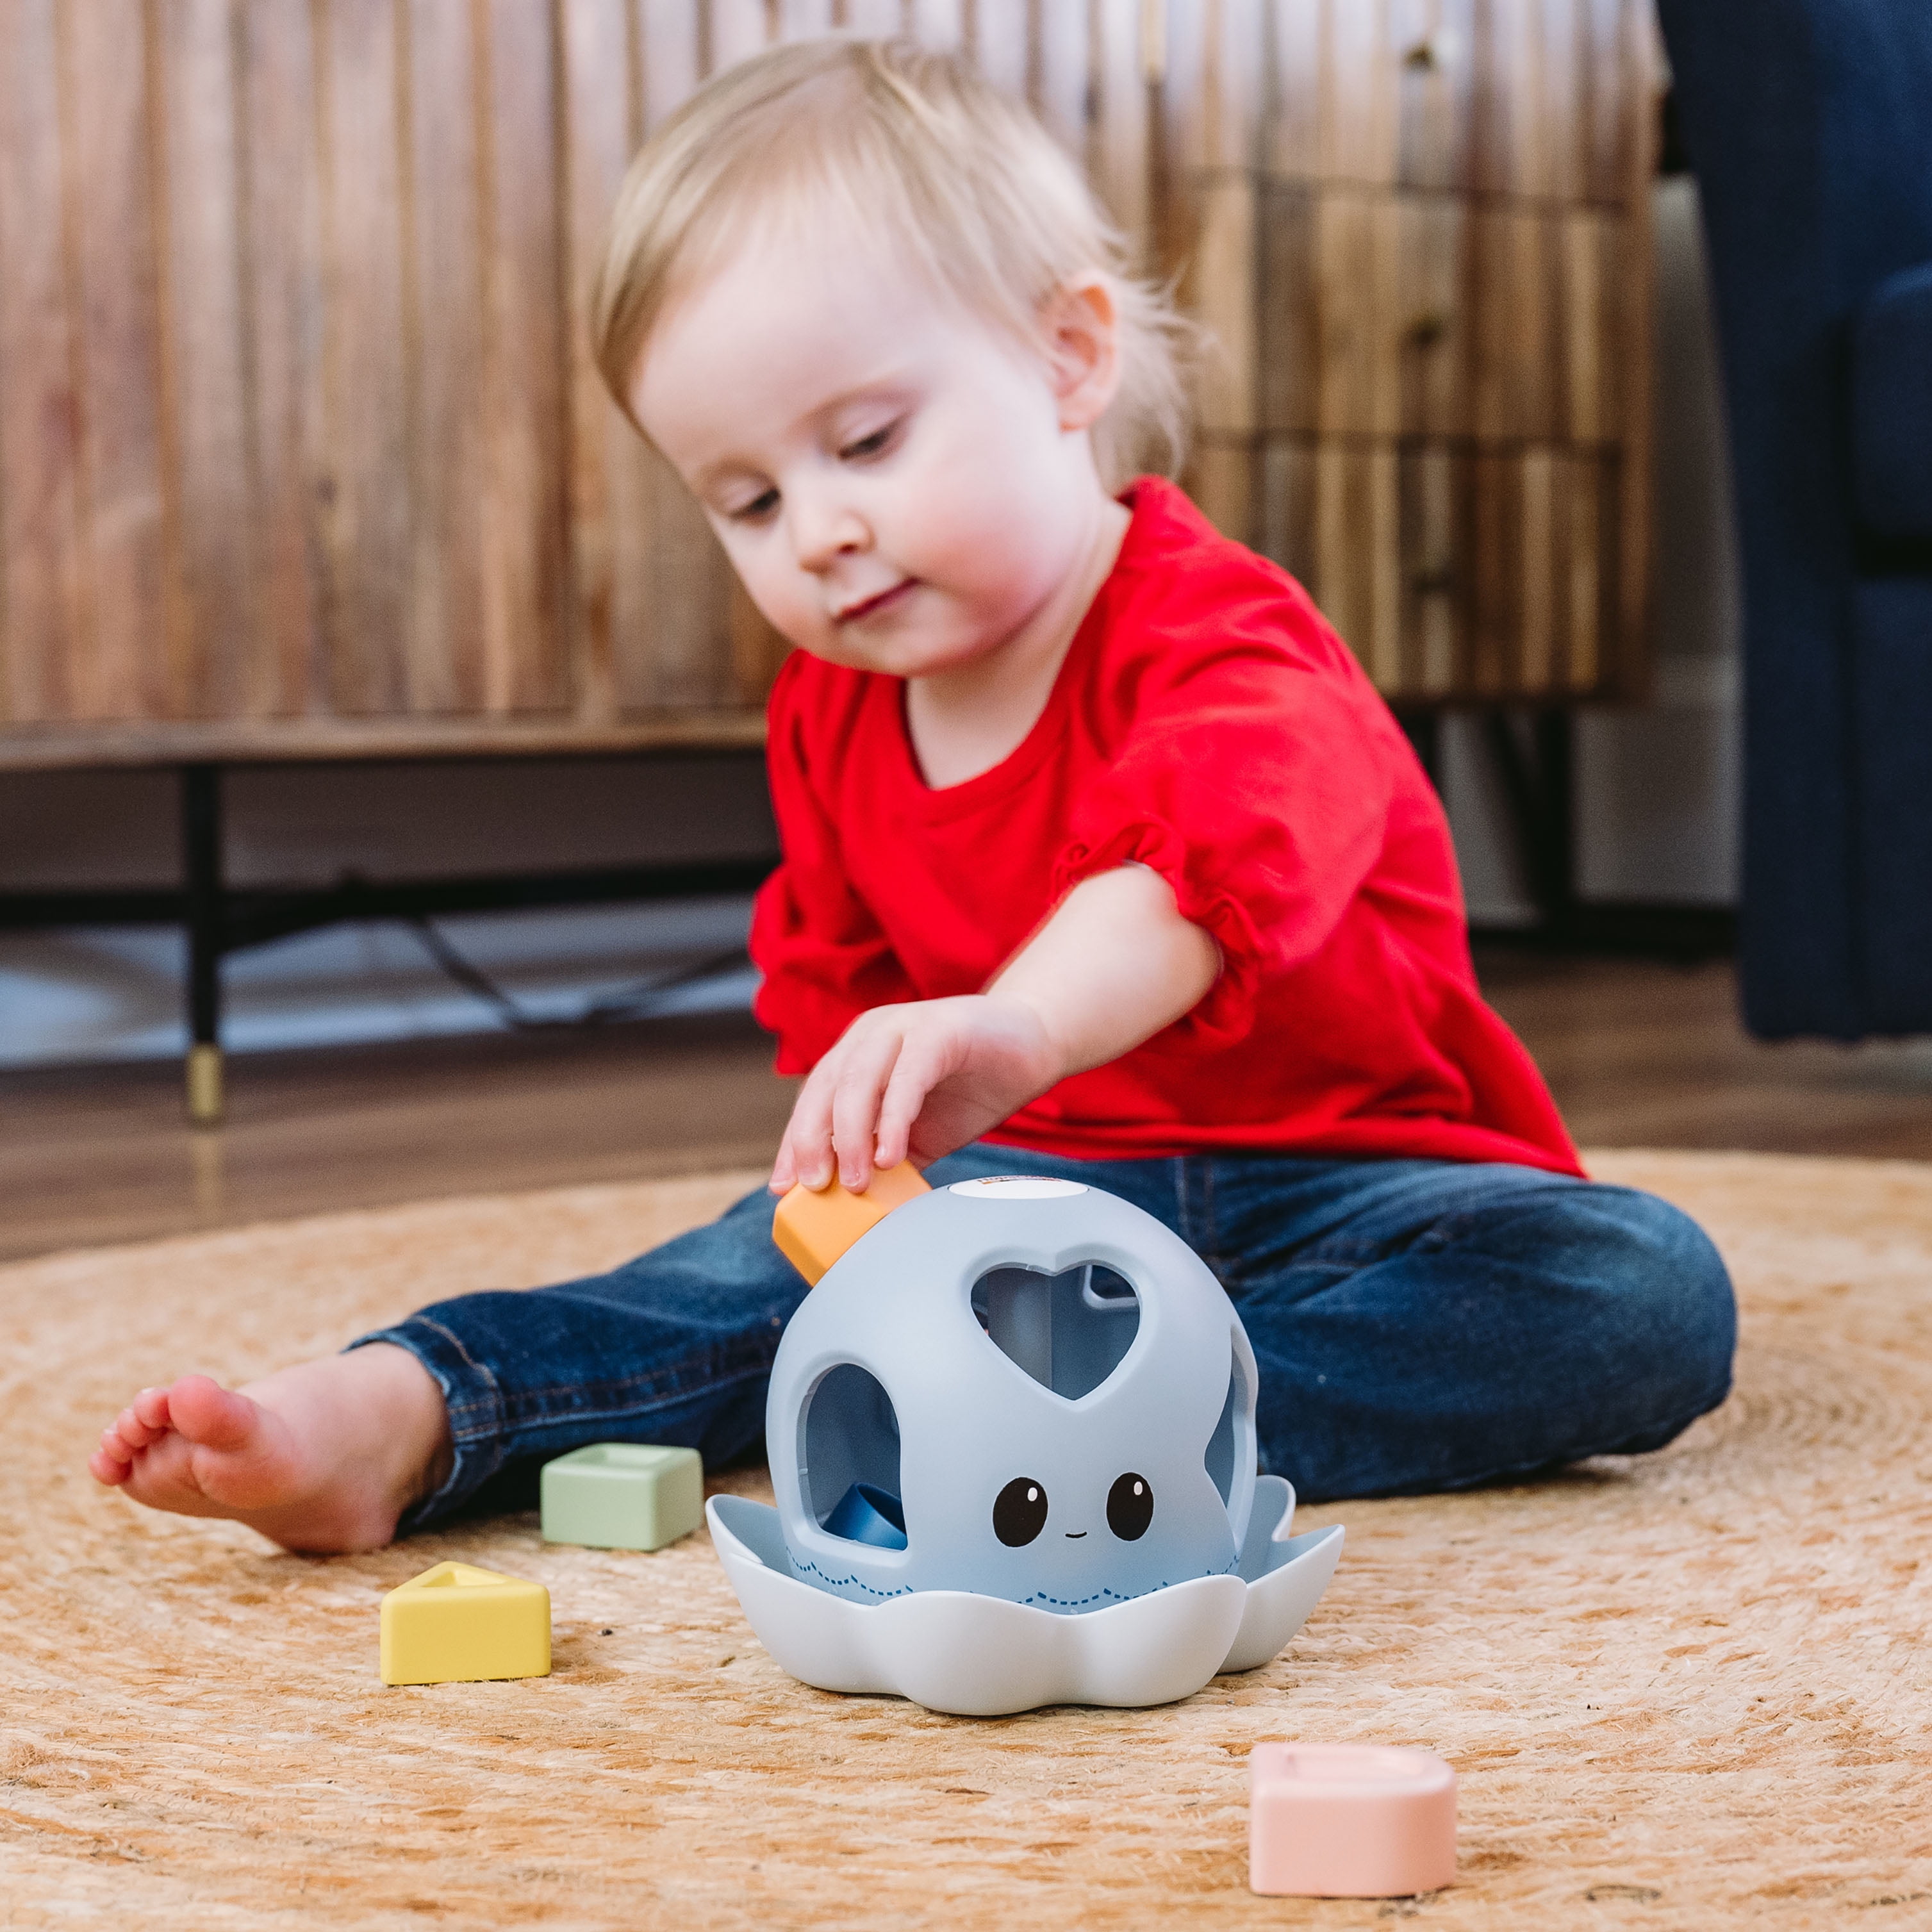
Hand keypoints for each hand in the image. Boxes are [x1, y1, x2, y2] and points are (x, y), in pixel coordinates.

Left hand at [770, 993, 1063, 1194]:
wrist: (1033, 1043)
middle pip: (826, 1088)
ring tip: (854, 1180)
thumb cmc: (973, 1085)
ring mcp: (903, 1026)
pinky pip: (906, 1076)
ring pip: (858, 1081)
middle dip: (812, 1140)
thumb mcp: (920, 1131)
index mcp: (858, 1054)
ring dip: (849, 1135)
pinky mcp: (939, 1030)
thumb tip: (858, 1203)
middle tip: (814, 1187)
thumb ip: (888, 1156)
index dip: (794, 1143)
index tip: (784, 1188)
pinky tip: (891, 1154)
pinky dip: (893, 1118)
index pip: (813, 1099)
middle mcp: (871, 1034)